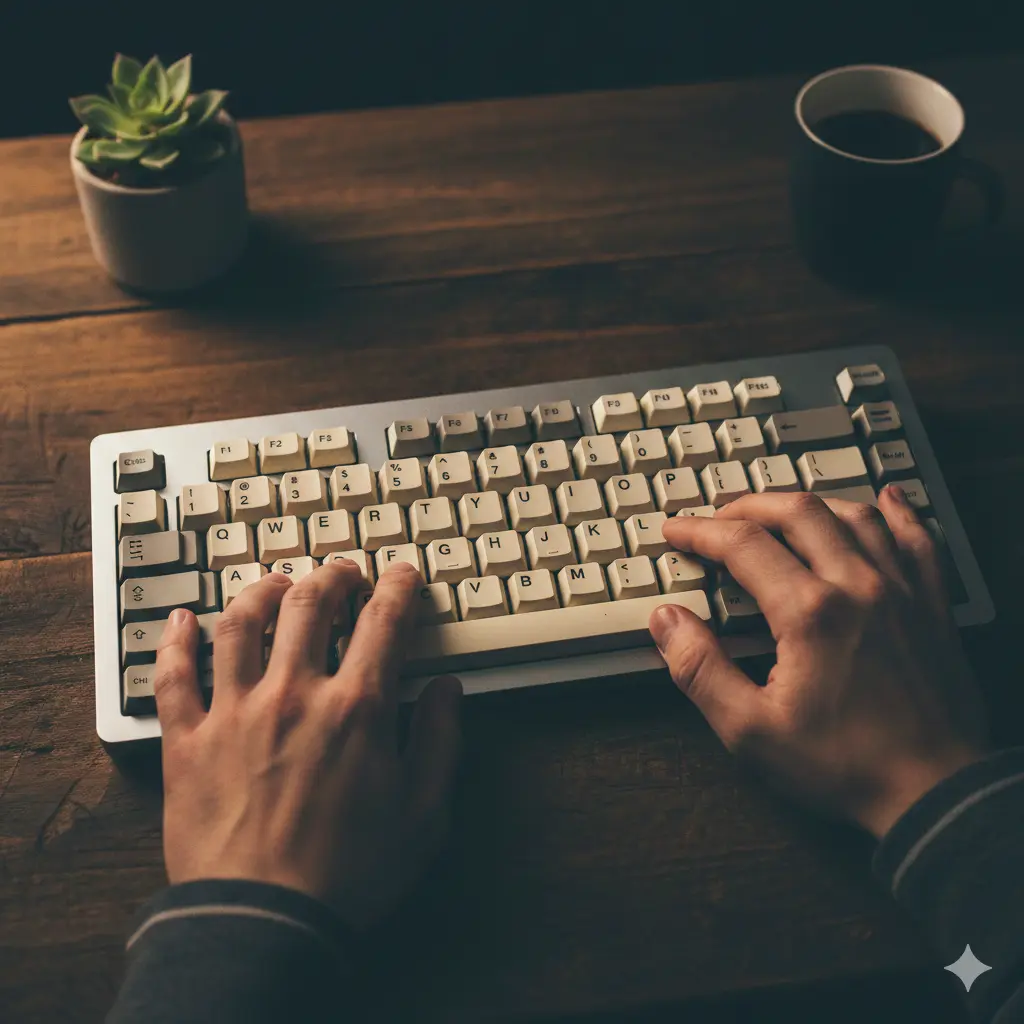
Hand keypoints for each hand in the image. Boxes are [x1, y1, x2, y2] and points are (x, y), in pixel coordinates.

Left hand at [152, 560, 461, 927]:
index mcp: (356, 708)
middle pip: (310, 604)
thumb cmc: (347, 876)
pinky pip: (172, 677)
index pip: (384, 620)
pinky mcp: (188, 743)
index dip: (397, 586)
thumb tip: (446, 691)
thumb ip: (439, 742)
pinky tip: (181, 620)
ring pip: (241, 623)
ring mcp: (234, 713)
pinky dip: (174, 642)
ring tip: (276, 582)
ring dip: (261, 591)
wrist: (263, 924)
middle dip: (332, 576)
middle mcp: (294, 694)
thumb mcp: (423, 814)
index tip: (401, 575)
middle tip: (343, 573)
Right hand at [650, 486, 988, 837]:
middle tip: (719, 515)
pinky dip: (899, 512)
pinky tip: (886, 498)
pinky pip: (920, 541)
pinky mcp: (933, 609)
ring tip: (779, 509)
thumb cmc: (846, 766)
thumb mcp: (751, 731)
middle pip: (797, 513)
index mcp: (810, 613)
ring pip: (854, 515)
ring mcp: (901, 593)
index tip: (676, 531)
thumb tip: (666, 620)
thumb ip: (700, 669)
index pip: (743, 545)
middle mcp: (858, 587)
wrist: (935, 795)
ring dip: (810, 503)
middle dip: (749, 505)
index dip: (700, 531)